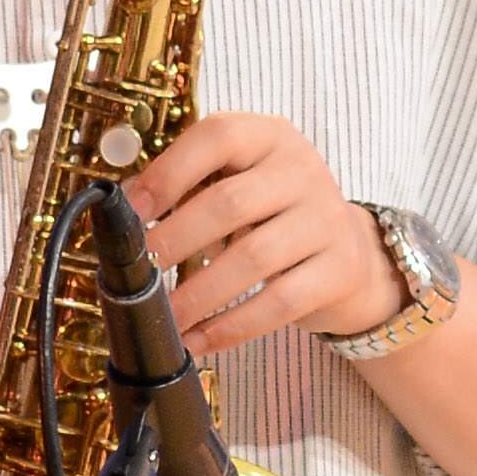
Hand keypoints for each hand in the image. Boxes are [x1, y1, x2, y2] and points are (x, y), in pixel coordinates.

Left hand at [123, 107, 397, 359]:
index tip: (130, 211)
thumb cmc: (274, 216)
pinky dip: (230, 326)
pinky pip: (278, 303)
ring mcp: (327, 219)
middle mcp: (303, 169)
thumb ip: (190, 188)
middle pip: (231, 203)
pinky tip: (197, 339)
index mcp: (270, 136)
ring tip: (163, 316)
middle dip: (176, 240)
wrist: (351, 252)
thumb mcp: (241, 184)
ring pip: (254, 258)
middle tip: (138, 272)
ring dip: (198, 292)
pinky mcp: (339, 270)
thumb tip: (125, 215)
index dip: (168, 173)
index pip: (217, 138)